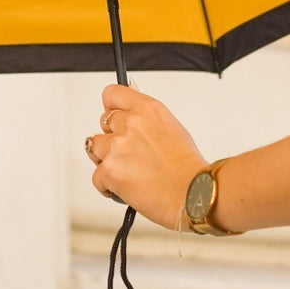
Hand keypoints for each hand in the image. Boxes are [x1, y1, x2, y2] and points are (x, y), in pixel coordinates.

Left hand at [87, 84, 206, 229]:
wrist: (194, 194)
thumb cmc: (188, 168)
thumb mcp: (171, 128)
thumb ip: (146, 119)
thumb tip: (131, 115)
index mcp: (147, 109)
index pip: (112, 94)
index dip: (111, 107)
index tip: (114, 117)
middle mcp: (131, 123)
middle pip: (103, 123)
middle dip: (112, 138)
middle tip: (129, 154)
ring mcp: (118, 146)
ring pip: (95, 148)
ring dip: (107, 161)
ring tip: (129, 173)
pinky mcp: (109, 170)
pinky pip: (97, 177)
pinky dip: (107, 185)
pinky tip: (126, 188)